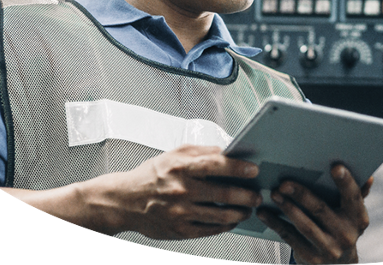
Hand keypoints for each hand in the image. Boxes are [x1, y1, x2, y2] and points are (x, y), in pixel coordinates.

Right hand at [107, 144, 262, 239]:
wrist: (124, 201)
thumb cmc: (152, 175)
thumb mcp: (174, 154)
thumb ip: (201, 152)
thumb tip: (227, 151)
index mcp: (180, 168)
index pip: (215, 165)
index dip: (237, 168)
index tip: (254, 170)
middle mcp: (181, 191)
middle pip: (223, 194)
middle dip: (246, 196)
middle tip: (257, 195)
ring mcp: (180, 213)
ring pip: (220, 216)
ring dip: (240, 213)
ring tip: (248, 209)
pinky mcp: (179, 231)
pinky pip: (209, 230)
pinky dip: (225, 226)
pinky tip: (232, 221)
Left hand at [257, 165, 371, 264]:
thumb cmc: (342, 227)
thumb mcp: (352, 213)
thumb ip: (357, 194)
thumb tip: (368, 176)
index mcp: (358, 218)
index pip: (354, 197)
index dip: (346, 182)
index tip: (335, 166)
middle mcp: (346, 235)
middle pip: (321, 210)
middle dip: (302, 195)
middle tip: (285, 182)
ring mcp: (328, 249)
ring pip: (304, 225)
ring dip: (287, 208)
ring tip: (274, 193)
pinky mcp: (311, 258)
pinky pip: (290, 237)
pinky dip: (276, 223)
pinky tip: (264, 212)